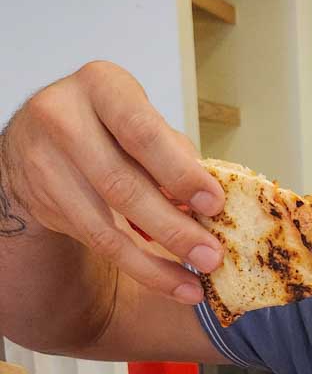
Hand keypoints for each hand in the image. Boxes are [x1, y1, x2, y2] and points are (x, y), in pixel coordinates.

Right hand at [0, 61, 223, 302]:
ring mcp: (46, 163)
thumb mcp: (140, 118)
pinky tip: (171, 284)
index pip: (141, 132)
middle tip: (212, 256)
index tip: (214, 204)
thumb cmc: (108, 126)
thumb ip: (173, 152)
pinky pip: (98, 244)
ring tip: (194, 286)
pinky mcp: (44, 203)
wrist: (34, 139)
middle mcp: (64, 119)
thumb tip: (209, 202)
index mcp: (101, 86)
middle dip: (174, 227)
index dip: (180, 172)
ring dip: (156, 263)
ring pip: (106, 226)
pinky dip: (140, 269)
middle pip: (122, 184)